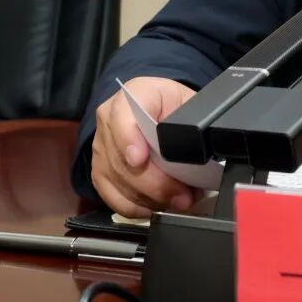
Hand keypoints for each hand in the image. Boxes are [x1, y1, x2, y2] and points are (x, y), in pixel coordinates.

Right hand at [91, 76, 198, 218]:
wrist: (153, 105)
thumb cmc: (171, 103)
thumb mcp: (186, 100)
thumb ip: (190, 119)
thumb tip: (202, 149)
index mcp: (133, 94)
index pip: (122, 117)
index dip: (128, 140)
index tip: (140, 159)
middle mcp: (110, 121)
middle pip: (122, 159)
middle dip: (155, 183)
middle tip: (181, 195)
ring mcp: (101, 147)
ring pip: (118, 181)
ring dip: (151, 198)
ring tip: (179, 201)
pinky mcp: (100, 171)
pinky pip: (112, 196)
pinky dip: (136, 207)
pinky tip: (156, 207)